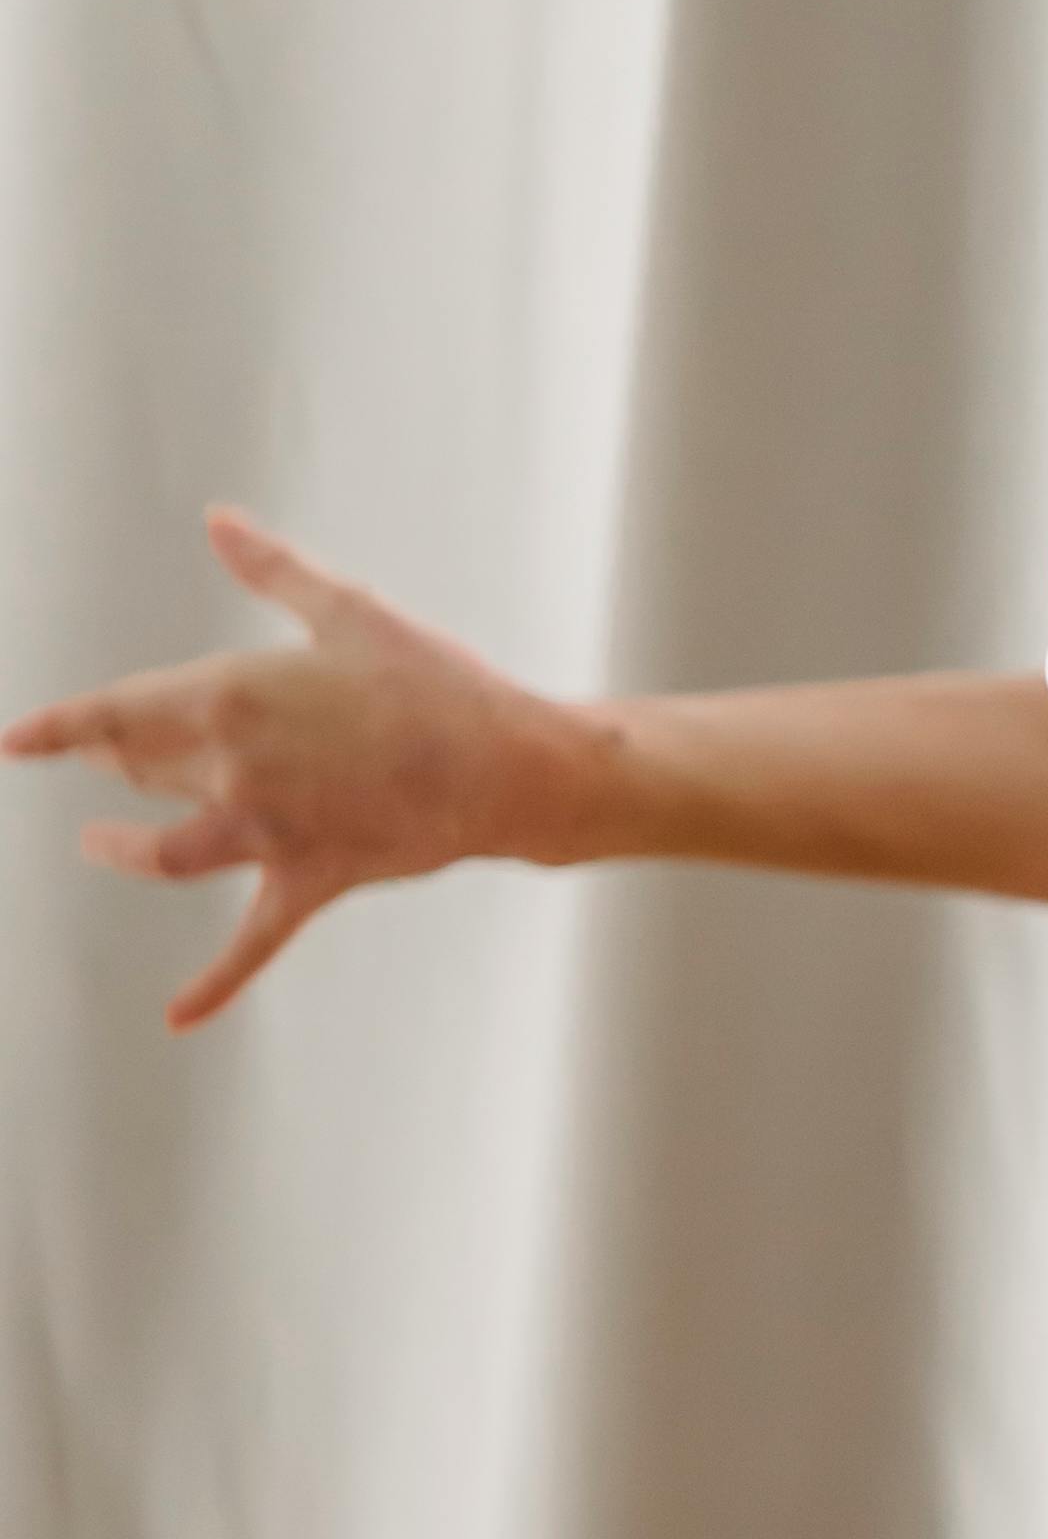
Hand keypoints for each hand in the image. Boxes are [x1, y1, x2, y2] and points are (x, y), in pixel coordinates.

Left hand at [2, 506, 591, 1026]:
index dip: (55, 731)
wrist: (508, 765)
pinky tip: (175, 1017)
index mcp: (230, 695)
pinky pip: (248, 945)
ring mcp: (266, 834)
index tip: (14, 742)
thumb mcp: (350, 611)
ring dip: (124, 849)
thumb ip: (273, 569)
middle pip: (141, 772)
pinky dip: (210, 986)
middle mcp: (232, 769)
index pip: (112, 715)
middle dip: (114, 761)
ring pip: (165, 852)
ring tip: (100, 844)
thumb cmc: (435, 680)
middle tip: (100, 755)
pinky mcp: (308, 880)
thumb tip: (219, 521)